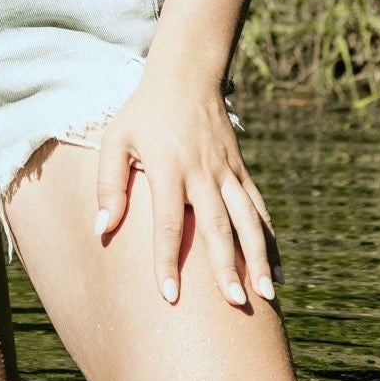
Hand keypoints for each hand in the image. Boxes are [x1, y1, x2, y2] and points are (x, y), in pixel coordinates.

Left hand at [93, 72, 279, 308]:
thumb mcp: (115, 138)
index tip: (169, 296)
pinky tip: (277, 269)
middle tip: (236, 304)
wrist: (186, 75)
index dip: (166, 260)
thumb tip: (101, 228)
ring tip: (267, 295)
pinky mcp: (241, 170)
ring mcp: (227, 171)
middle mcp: (202, 171)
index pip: (167, 222)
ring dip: (258, 258)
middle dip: (227, 267)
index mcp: (168, 166)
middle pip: (217, 226)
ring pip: (248, 219)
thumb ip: (108, 183)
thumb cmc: (143, 113)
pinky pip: (259, 208)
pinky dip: (270, 239)